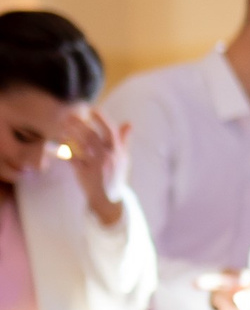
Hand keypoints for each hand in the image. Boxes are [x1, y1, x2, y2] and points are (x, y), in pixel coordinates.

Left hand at [62, 107, 128, 224]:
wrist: (109, 200)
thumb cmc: (115, 177)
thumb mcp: (124, 159)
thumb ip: (124, 140)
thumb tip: (129, 123)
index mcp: (118, 152)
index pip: (110, 131)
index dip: (101, 119)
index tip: (92, 109)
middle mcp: (109, 157)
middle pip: (92, 135)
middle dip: (80, 124)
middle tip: (69, 116)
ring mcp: (97, 165)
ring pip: (82, 144)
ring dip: (71, 133)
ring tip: (62, 125)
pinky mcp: (85, 173)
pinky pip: (73, 157)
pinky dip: (66, 148)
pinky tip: (60, 140)